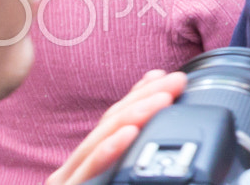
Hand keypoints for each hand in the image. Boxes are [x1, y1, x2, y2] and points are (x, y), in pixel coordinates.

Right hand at [47, 70, 186, 184]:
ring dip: (133, 116)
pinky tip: (128, 135)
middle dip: (144, 98)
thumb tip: (159, 133)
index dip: (138, 95)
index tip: (165, 75)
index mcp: (86, 169)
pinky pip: (88, 175)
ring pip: (98, 143)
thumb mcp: (118, 181)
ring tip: (162, 98)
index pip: (113, 123)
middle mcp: (72, 174)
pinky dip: (108, 152)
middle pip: (108, 127)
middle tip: (177, 81)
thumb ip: (131, 160)